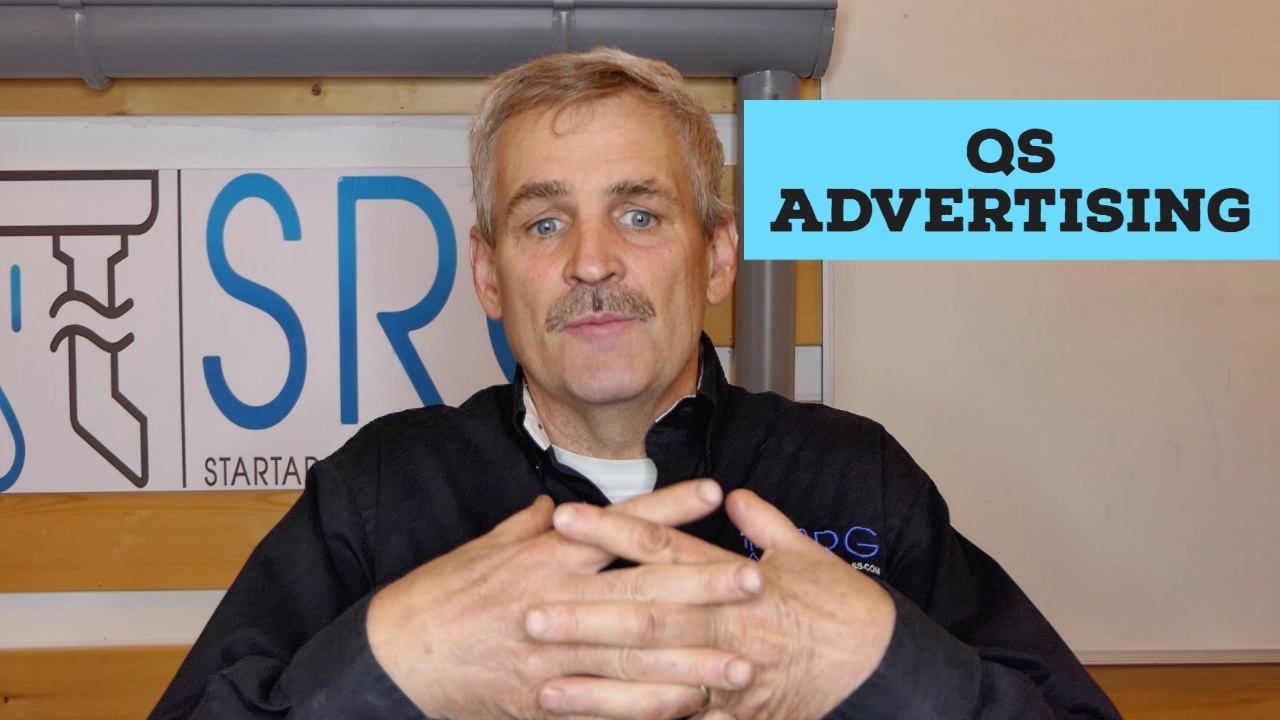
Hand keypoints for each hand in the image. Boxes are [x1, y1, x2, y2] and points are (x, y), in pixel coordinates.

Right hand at [366, 480, 761, 719]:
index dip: (668, 508)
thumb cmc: (437, 597)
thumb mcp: (481, 548)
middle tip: (755, 581)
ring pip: (634, 656)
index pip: (618, 524)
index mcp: (543, 554)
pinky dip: (647, 709)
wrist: (394, 658)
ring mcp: (552, 653)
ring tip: (741, 662)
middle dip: (702, 587)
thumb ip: (524, 527)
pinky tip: (689, 708)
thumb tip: (551, 506)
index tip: (714, 492)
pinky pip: (605, 706)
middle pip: (641, 590)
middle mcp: (555, 599)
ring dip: (692, 660)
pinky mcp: (544, 698)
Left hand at [535, 488, 895, 719]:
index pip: (662, 546)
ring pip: (654, 676)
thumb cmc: (843, 608)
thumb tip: (733, 495)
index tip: (564, 519)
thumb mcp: (806, 554)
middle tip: (526, 610)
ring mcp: (731, 671)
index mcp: (735, 576)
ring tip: (544, 685)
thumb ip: (764, 524)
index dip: (611, 531)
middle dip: (584, 612)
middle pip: (644, 613)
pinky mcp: (740, 713)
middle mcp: (726, 621)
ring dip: (598, 684)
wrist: (884, 665)